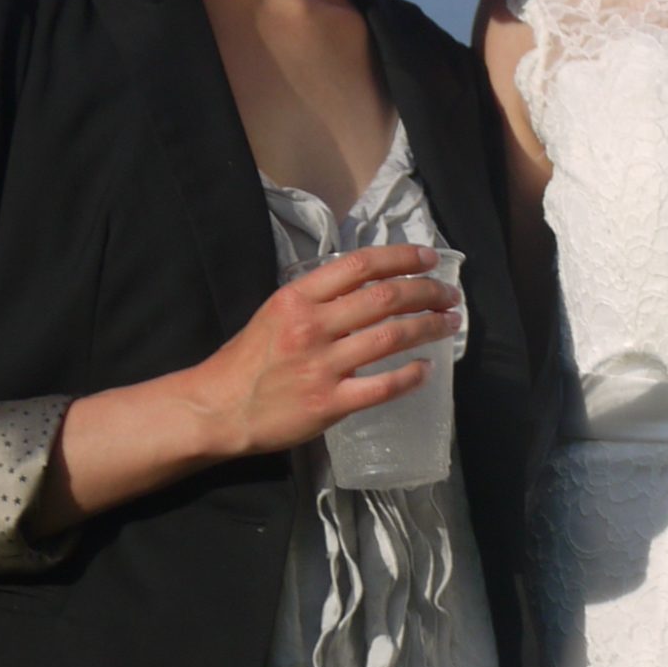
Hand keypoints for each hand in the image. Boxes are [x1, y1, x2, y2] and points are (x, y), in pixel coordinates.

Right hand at [188, 246, 457, 457]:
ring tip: (449, 323)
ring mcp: (322, 365)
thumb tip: (366, 289)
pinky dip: (410, 376)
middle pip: (385, 298)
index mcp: (298, 297)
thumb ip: (318, 300)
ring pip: (391, 337)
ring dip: (428, 328)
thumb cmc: (248, 361)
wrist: (218, 408)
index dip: (402, 258)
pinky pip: (382, 386)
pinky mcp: (330, 403)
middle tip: (449, 295)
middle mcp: (312, 325)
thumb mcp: (275, 313)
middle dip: (427, 292)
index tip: (430, 259)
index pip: (361, 265)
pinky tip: (426, 370)